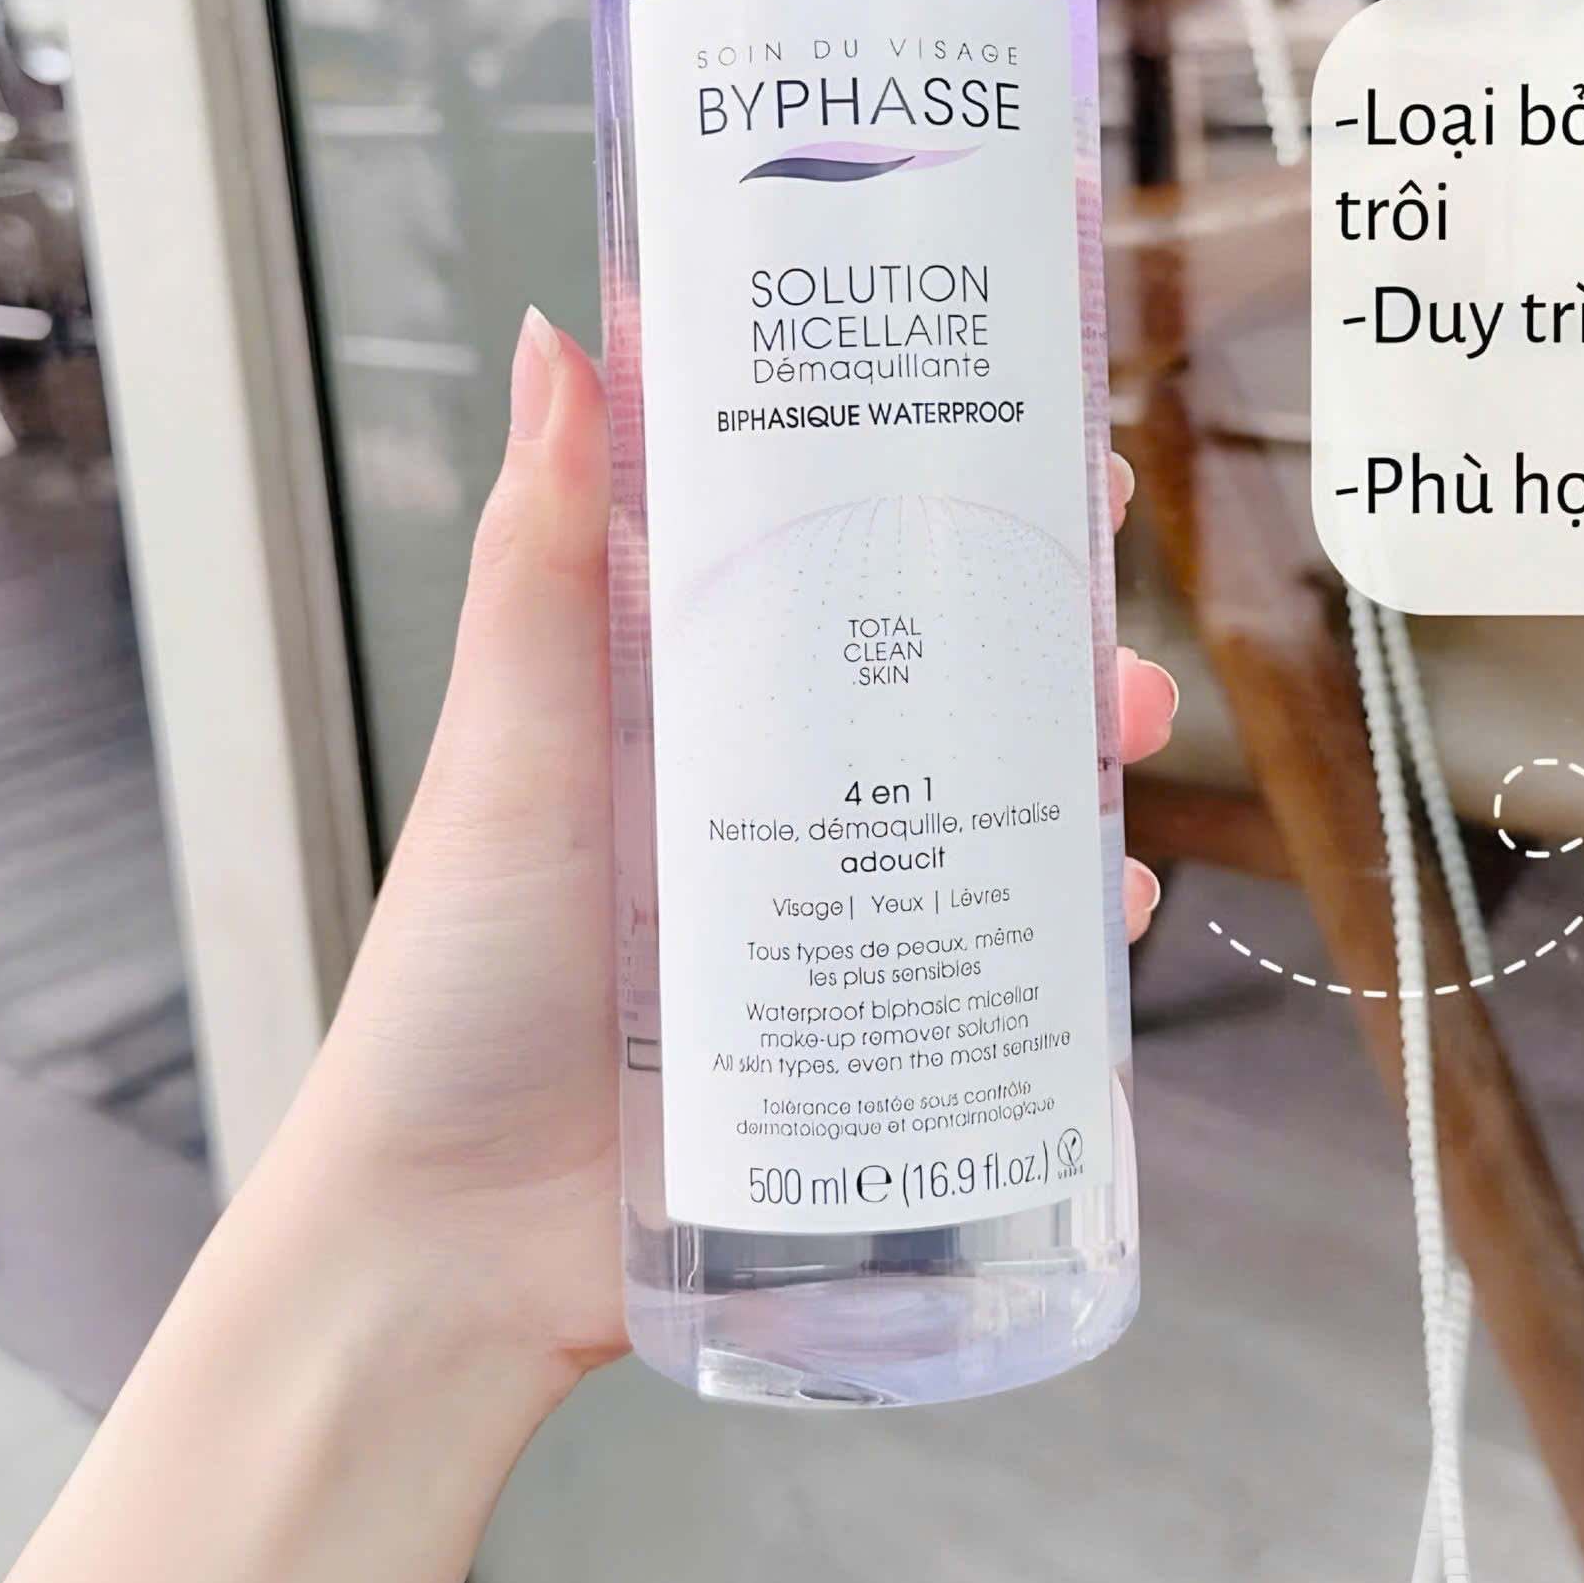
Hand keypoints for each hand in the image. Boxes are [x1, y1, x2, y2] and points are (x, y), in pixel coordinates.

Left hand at [291, 308, 1178, 1391]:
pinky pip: (991, 948)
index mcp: (685, 688)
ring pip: (984, 794)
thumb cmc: (459, 974)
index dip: (927, 480)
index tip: (1023, 422)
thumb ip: (543, 552)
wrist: (457, 1238)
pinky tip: (1106, 905)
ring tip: (1125, 735)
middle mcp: (768, 778)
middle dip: (1041, 624)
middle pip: (935, 668)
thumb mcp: (511, 742)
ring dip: (1074, 754)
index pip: (824, 548)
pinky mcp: (863, 1018)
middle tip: (1107, 598)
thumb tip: (557, 344)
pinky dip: (1063, 918)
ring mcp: (825, 900)